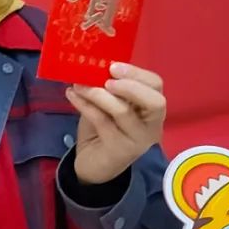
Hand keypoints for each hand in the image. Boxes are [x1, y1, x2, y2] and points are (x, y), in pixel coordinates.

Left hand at [68, 64, 165, 184]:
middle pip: (155, 102)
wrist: (94, 164)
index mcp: (151, 109)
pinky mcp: (118, 149)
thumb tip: (94, 64)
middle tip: (107, 78)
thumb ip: (110, 88)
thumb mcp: (110, 104)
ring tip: (79, 85)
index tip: (113, 66)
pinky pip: (101, 121)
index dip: (137, 73)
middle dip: (131, 86)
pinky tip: (72, 95)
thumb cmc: (105, 128)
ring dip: (98, 93)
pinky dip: (85, 105)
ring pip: (123, 111)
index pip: (156, 86)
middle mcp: (151, 125)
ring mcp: (137, 139)